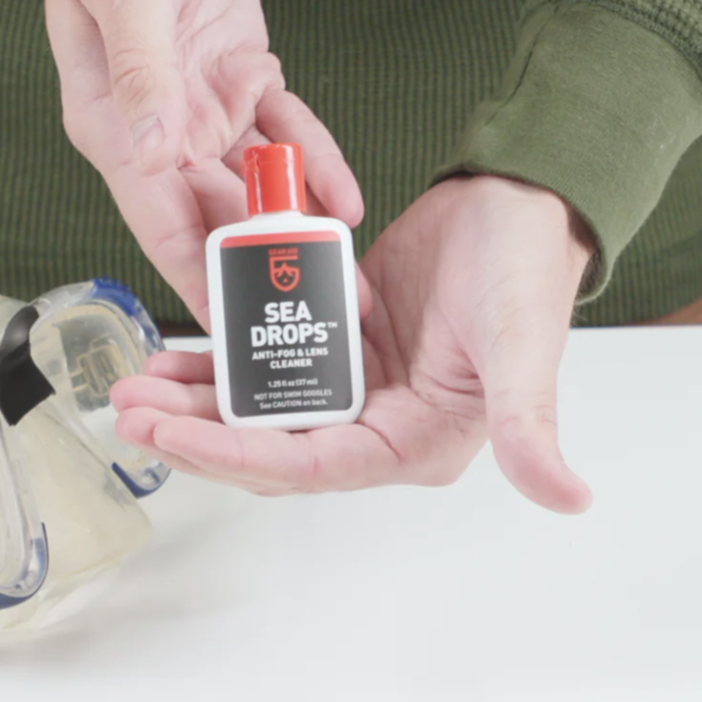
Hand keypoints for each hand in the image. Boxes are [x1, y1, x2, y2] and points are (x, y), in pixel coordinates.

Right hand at [44, 0, 361, 323]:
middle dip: (268, 271)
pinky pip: (288, 137)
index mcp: (119, 134)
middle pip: (220, 221)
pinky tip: (347, 200)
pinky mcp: (244, 86)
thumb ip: (143, 77)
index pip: (163, 225)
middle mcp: (164, 138)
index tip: (236, 332)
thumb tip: (153, 152)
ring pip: (261, 191)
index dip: (201, 283)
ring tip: (346, 276)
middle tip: (316, 314)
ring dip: (302, 230)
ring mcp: (206, 116)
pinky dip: (317, 165)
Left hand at [111, 176, 595, 511]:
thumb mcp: (521, 346)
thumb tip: (571, 499)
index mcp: (417, 442)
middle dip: (199, 434)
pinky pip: (269, 362)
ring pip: (261, 410)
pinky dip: (223, 360)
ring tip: (135, 386)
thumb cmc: (526, 269)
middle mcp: (382, 426)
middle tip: (130, 412)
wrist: (517, 201)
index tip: (171, 437)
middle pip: (273, 447)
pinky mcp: (340, 345)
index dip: (238, 458)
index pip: (313, 466)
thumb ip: (529, 423)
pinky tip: (177, 353)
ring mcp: (357, 386)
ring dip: (199, 402)